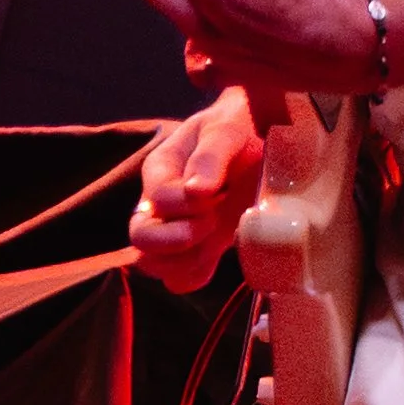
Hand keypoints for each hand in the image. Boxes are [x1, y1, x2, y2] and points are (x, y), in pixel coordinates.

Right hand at [129, 85, 264, 291]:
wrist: (262, 134)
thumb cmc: (239, 125)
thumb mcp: (227, 128)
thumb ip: (211, 156)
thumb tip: (195, 191)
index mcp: (160, 169)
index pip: (158, 201)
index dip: (186, 205)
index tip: (217, 193)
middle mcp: (160, 203)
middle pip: (141, 239)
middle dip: (177, 239)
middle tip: (212, 222)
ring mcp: (178, 229)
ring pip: (156, 265)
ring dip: (186, 260)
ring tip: (215, 239)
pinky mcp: (200, 248)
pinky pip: (181, 279)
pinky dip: (195, 275)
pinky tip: (217, 256)